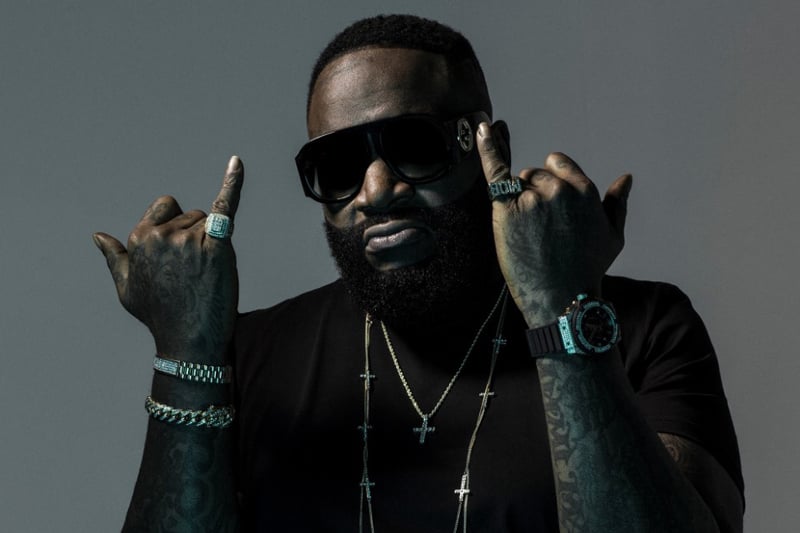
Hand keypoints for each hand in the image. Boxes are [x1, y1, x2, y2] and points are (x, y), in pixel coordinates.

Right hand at [93, 156, 244, 361]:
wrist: (189, 341)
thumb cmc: (159, 315)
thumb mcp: (126, 288)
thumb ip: (113, 257)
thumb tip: (98, 236)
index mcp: (139, 237)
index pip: (166, 207)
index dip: (175, 228)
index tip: (177, 258)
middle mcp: (161, 234)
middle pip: (189, 213)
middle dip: (194, 234)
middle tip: (192, 269)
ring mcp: (189, 240)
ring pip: (209, 221)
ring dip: (211, 242)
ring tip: (204, 275)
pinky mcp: (216, 248)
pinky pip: (226, 208)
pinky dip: (233, 184)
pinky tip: (237, 164)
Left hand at [476, 123, 631, 326]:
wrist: (561, 300)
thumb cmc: (587, 270)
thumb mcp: (612, 236)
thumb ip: (616, 202)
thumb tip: (626, 178)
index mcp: (584, 190)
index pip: (557, 164)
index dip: (551, 181)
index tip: (550, 203)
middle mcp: (559, 190)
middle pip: (534, 174)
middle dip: (533, 194)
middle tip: (539, 229)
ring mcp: (532, 199)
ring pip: (516, 184)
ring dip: (517, 201)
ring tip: (527, 234)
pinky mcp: (507, 211)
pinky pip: (495, 173)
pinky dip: (487, 149)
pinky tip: (480, 129)